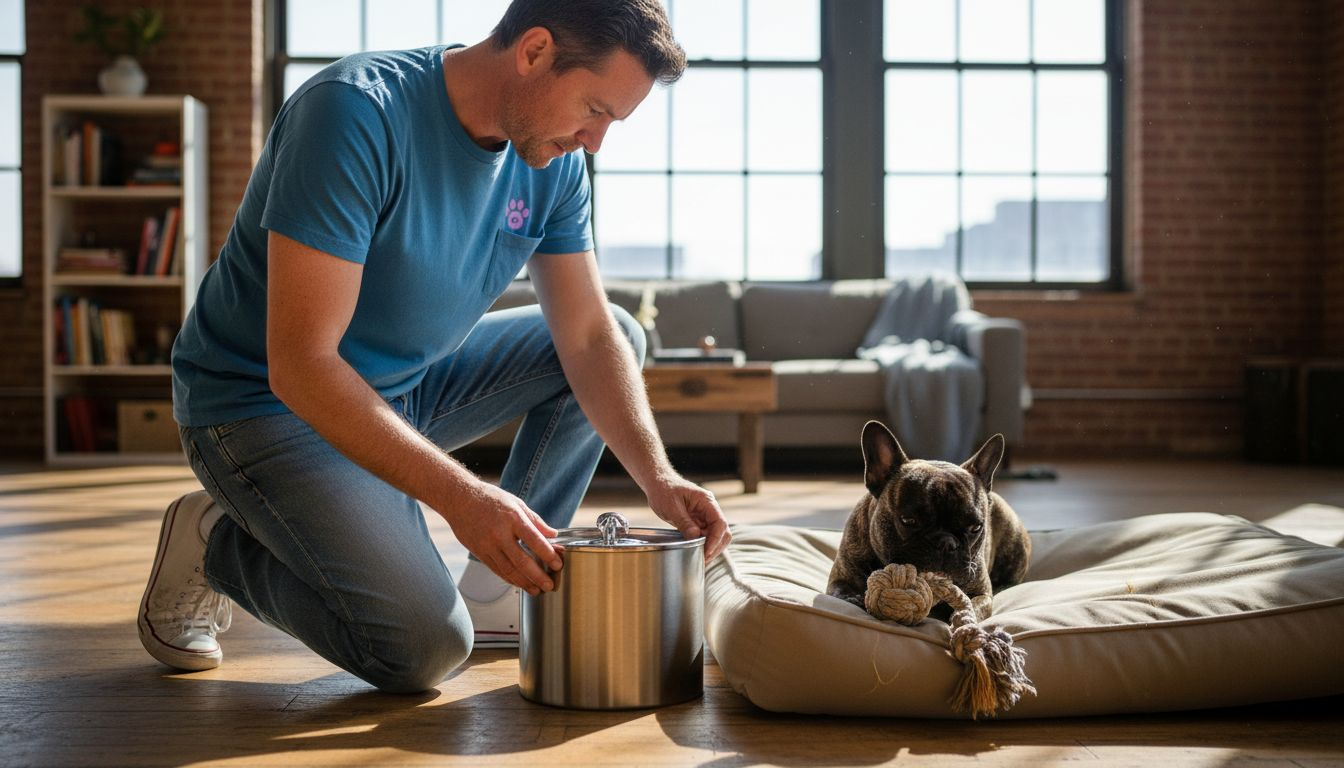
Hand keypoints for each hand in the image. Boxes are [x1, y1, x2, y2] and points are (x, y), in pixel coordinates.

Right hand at [439, 481, 562, 595]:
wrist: (459, 499)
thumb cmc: (490, 498)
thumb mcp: (516, 503)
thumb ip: (535, 521)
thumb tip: (553, 535)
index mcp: (513, 518)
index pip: (534, 540)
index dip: (548, 555)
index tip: (558, 564)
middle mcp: (499, 533)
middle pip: (522, 561)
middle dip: (538, 576)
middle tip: (549, 586)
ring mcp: (487, 545)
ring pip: (508, 570)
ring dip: (524, 583)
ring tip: (536, 590)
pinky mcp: (479, 552)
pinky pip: (497, 569)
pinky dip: (509, 578)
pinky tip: (519, 583)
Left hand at [645, 475, 730, 559]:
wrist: (658, 484)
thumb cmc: (664, 490)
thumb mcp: (671, 507)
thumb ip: (684, 523)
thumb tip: (695, 538)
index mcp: (706, 501)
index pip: (720, 523)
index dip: (715, 540)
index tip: (706, 552)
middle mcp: (709, 509)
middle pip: (722, 532)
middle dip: (715, 547)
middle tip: (703, 560)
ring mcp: (705, 516)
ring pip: (716, 536)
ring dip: (710, 548)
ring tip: (700, 559)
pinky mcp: (699, 522)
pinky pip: (706, 536)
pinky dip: (703, 545)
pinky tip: (696, 553)